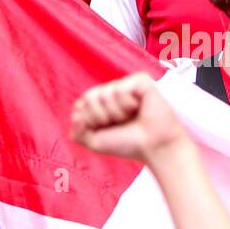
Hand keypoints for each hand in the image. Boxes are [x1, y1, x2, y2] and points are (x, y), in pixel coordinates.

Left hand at [70, 73, 187, 161]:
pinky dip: (127, 104)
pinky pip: (120, 89)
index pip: (80, 105)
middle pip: (89, 98)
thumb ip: (78, 131)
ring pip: (104, 94)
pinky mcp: (140, 81)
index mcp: (102, 104)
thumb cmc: (129, 144)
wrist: (154, 147)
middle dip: (101, 117)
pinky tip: (139, 107)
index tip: (108, 130)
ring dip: (117, 113)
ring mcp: (126, 85)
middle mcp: (112, 92)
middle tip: (121, 123)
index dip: (90, 122)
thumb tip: (76, 116)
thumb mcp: (96, 142)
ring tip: (132, 116)